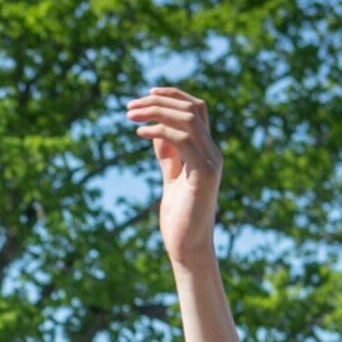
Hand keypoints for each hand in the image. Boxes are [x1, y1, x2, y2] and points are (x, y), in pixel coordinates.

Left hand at [128, 87, 220, 266]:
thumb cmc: (180, 217)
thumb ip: (168, 155)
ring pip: (188, 119)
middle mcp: (213, 152)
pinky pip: (183, 141)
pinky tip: (140, 134)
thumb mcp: (171, 178)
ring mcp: (211, 162)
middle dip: (158, 102)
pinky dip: (160, 132)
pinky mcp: (204, 175)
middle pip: (191, 108)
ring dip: (156, 112)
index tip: (147, 93)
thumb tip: (153, 131)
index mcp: (206, 151)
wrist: (189, 248)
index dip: (174, 95)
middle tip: (128, 107)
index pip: (196, 108)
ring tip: (130, 116)